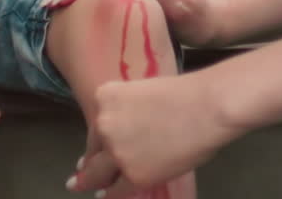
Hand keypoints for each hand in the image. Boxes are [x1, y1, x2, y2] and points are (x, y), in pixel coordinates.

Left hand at [68, 73, 223, 195]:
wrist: (204, 108)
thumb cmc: (183, 95)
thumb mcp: (144, 93)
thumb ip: (129, 112)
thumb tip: (129, 132)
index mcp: (105, 97)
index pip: (96, 126)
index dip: (95, 142)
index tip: (87, 153)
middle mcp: (104, 124)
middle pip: (92, 150)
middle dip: (86, 165)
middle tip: (77, 176)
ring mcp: (116, 151)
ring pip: (98, 173)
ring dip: (91, 182)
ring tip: (82, 187)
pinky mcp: (132, 175)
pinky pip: (117, 190)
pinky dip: (110, 194)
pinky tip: (105, 196)